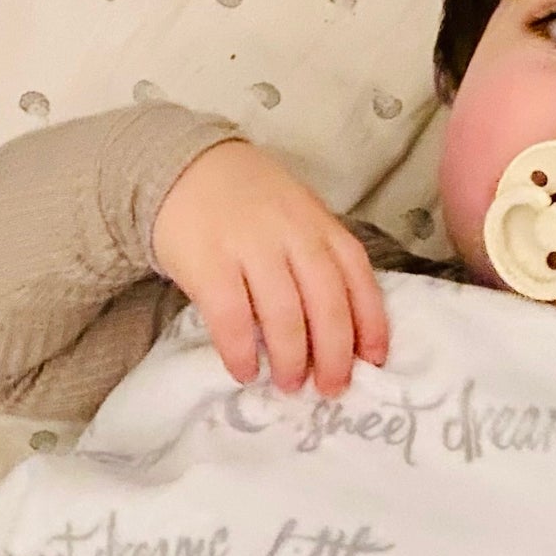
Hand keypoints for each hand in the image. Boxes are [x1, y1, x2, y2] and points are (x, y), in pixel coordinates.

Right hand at [150, 138, 388, 397]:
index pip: (356, 276)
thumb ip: (320, 258)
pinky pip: (231, 316)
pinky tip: (245, 372)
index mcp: (319, 225)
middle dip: (333, 354)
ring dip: (291, 359)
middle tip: (330, 388)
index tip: (374, 361)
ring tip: (289, 385)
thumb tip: (343, 332)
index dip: (371, 322)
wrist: (181, 167)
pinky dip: (241, 351)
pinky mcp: (208, 262)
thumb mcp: (297, 217)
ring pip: (283, 314)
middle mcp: (292, 234)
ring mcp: (250, 246)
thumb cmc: (248, 204)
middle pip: (325, 302)